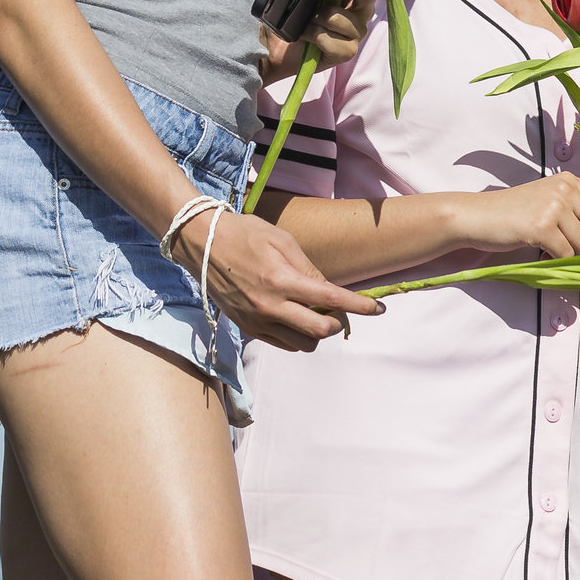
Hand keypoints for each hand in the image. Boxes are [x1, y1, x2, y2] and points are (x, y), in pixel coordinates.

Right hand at [167, 208, 381, 352]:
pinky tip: (296, 317)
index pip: (331, 301)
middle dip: (339, 323)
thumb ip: (310, 270)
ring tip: (315, 312)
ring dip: (317, 332)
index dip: (359, 307)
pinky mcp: (245, 327)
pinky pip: (282, 343)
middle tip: (341, 310)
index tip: (378, 309)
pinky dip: (297, 335)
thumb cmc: (246, 234)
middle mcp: (268, 306)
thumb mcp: (284, 242)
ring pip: (302, 344)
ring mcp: (255, 320)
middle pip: (320, 331)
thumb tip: (331, 293)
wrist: (201, 243)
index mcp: (281, 280)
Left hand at [262, 0, 382, 79]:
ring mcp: (357, 31)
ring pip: (339, 16)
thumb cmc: (295, 19)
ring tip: (305, 21)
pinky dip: (311, 35)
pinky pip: (329, 38)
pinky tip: (305, 36)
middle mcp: (361, 10)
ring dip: (316, 17)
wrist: (280, 49)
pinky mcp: (348, 51)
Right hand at [453, 174, 579, 259]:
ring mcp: (553, 207)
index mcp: (570, 180)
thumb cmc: (512, 213)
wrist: (476, 216)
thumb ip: (574, 209)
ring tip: (554, 253)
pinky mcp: (542, 227)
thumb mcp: (547, 199)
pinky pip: (567, 254)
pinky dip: (558, 261)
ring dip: (574, 256)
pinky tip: (543, 255)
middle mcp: (565, 189)